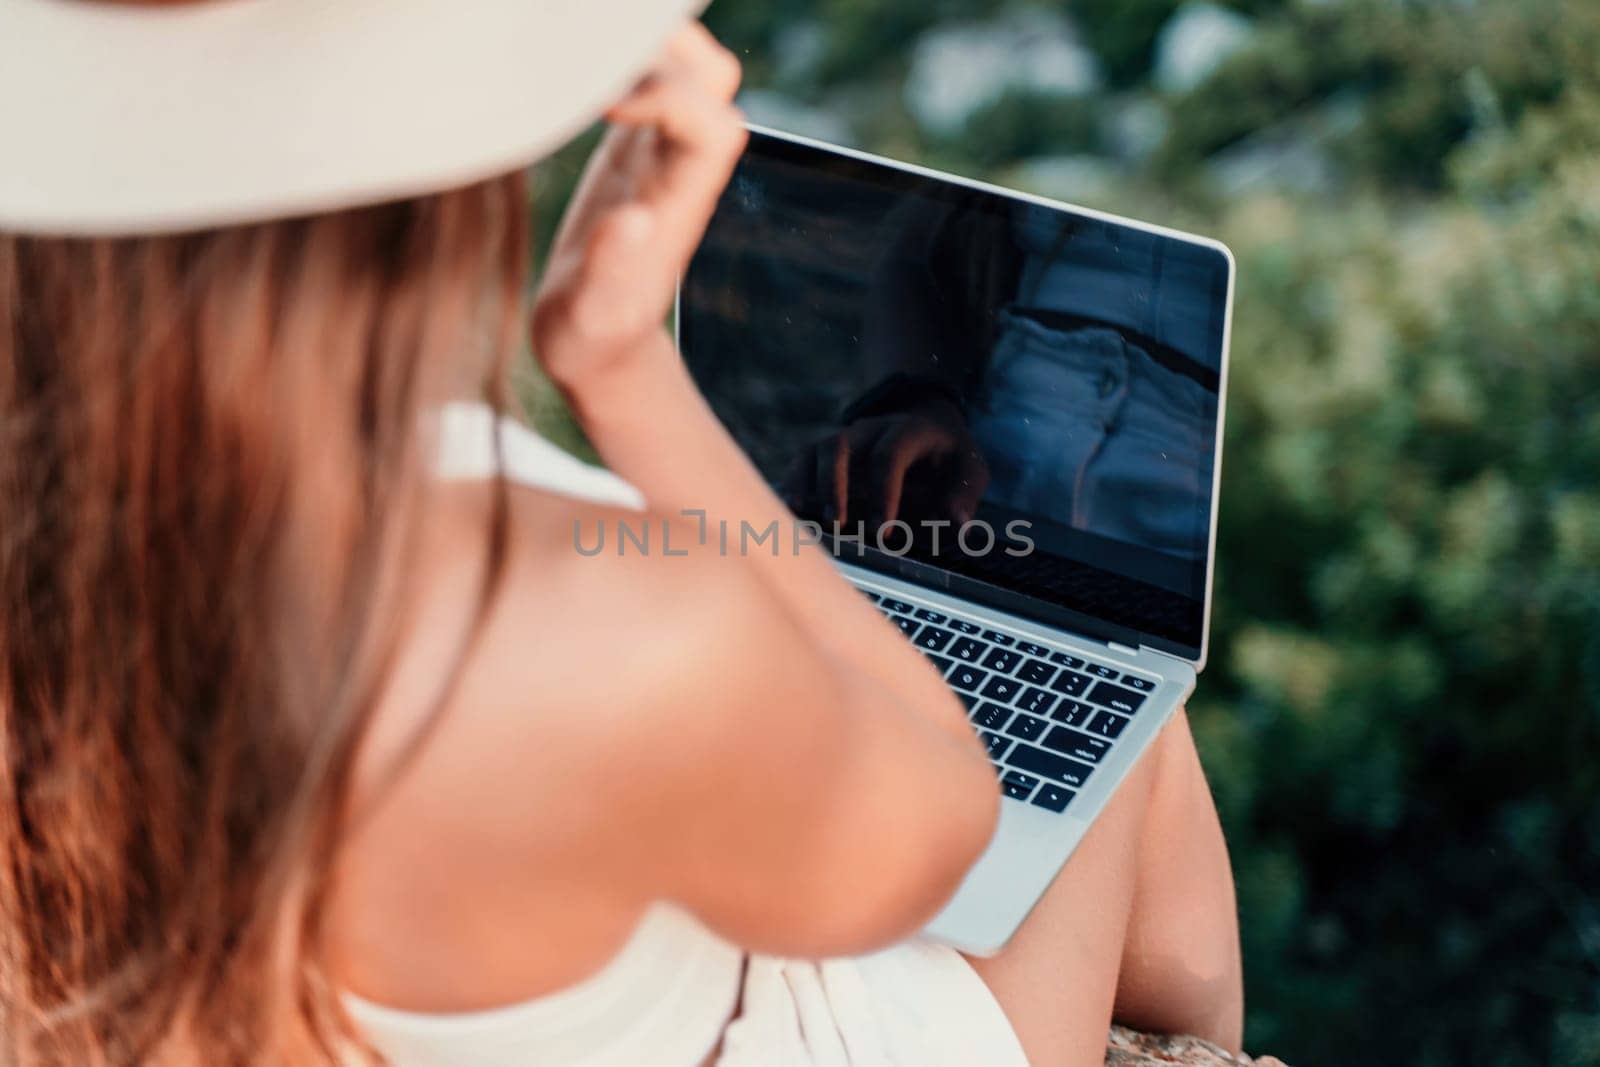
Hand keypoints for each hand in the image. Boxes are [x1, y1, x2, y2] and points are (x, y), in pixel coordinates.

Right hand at [532, 23, 746, 392]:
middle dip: (667, 51)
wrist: (596, 346)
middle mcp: (681, 168)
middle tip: (592, 55)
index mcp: (681, 203)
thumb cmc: (591, 338)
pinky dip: (621, 58)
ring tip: (578, 49)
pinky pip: (650, 79)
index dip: (671, 98)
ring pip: (687, 68)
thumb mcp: (592, 316)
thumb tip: (633, 220)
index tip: (607, 108)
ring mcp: (660, 151)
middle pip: (713, 81)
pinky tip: (571, 67)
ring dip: (646, 44)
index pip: (712, 126)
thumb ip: (611, 270)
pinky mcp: (631, 146)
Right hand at [785, 398, 989, 526]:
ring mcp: (847, 438)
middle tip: (836, 523)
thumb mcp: (970, 469)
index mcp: (909, 431)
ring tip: (805, 517)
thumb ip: (964, 495)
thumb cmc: (947, 457)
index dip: (884, 493)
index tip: (882, 532)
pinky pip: (803, 460)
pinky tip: (793, 512)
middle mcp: (871, 429)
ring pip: (815, 450)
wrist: (928, 425)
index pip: (889, 456)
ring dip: (808, 484)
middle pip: (839, 445)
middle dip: (833, 486)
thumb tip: (957, 526)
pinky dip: (794, 483)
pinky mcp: (830, 451)